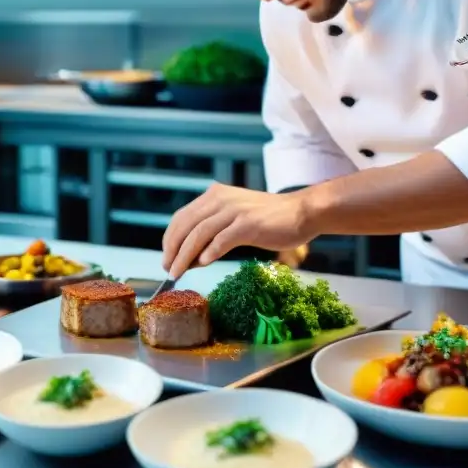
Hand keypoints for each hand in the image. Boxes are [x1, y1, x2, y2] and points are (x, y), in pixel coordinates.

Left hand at [162, 183, 314, 277]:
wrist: (301, 212)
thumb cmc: (269, 220)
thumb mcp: (235, 219)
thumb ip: (213, 232)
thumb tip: (191, 258)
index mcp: (215, 196)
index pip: (182, 217)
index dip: (170, 238)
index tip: (166, 258)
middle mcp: (221, 199)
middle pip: (187, 226)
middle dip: (173, 250)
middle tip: (168, 269)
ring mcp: (235, 211)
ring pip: (200, 234)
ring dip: (185, 256)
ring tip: (178, 272)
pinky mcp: (249, 224)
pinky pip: (222, 240)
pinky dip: (209, 253)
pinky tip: (203, 264)